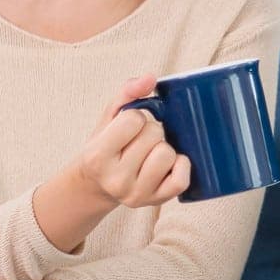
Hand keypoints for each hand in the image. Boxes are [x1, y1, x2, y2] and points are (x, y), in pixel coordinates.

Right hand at [78, 76, 191, 208]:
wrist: (98, 185)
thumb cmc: (107, 146)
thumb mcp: (108, 118)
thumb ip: (127, 93)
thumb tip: (151, 78)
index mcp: (98, 157)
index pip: (133, 120)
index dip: (135, 117)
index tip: (128, 126)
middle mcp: (116, 180)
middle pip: (154, 135)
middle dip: (150, 130)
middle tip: (139, 140)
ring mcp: (137, 194)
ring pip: (168, 154)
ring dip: (164, 147)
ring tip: (150, 152)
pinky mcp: (156, 201)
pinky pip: (181, 179)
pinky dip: (181, 166)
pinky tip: (169, 164)